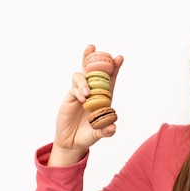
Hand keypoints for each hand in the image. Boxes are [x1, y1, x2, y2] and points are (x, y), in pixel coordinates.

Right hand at [48, 44, 123, 165]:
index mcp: (104, 98)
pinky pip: (73, 89)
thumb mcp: (99, 134)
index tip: (119, 58)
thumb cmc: (89, 135)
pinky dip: (78, 90)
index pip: (110, 79)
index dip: (114, 68)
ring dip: (84, 81)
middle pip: (93, 71)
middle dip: (94, 58)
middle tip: (94, 48)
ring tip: (87, 94)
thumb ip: (106, 131)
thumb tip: (113, 127)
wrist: (72, 143)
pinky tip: (82, 99)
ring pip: (81, 77)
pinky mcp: (70, 98)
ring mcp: (80, 94)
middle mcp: (92, 93)